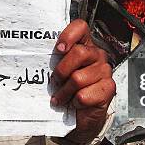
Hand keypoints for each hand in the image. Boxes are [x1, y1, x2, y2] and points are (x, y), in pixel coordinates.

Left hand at [51, 19, 115, 144]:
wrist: (81, 117)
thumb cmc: (68, 91)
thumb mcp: (59, 73)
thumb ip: (54, 61)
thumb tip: (35, 57)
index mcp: (84, 46)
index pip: (80, 27)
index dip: (69, 35)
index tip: (58, 49)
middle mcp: (97, 55)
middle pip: (79, 53)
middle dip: (61, 71)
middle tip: (55, 82)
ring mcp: (105, 71)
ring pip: (78, 78)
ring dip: (65, 92)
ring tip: (61, 98)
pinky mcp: (108, 88)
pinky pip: (84, 95)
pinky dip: (75, 103)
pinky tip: (76, 104)